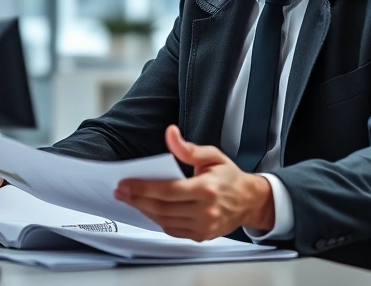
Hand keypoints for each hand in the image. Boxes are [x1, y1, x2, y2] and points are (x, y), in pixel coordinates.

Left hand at [114, 125, 274, 241]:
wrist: (250, 201)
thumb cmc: (230, 177)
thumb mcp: (212, 155)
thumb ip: (188, 148)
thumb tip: (171, 134)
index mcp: (207, 188)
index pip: (168, 190)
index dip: (143, 188)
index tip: (125, 184)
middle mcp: (205, 210)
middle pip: (162, 208)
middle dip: (137, 199)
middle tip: (121, 192)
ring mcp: (203, 226)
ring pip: (164, 221)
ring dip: (144, 210)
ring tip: (130, 199)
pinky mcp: (201, 235)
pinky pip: (172, 230)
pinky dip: (157, 220)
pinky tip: (148, 209)